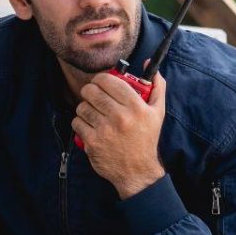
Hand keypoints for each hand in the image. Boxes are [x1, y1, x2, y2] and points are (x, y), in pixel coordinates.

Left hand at [72, 66, 166, 198]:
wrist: (138, 172)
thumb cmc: (147, 140)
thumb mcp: (158, 113)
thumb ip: (156, 86)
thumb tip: (147, 62)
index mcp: (136, 106)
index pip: (109, 81)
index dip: (100, 79)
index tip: (100, 83)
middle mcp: (120, 116)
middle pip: (91, 91)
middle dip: (89, 91)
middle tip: (93, 96)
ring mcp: (105, 130)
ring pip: (82, 106)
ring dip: (84, 108)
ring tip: (92, 114)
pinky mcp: (92, 142)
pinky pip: (77, 123)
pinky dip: (80, 124)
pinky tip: (89, 127)